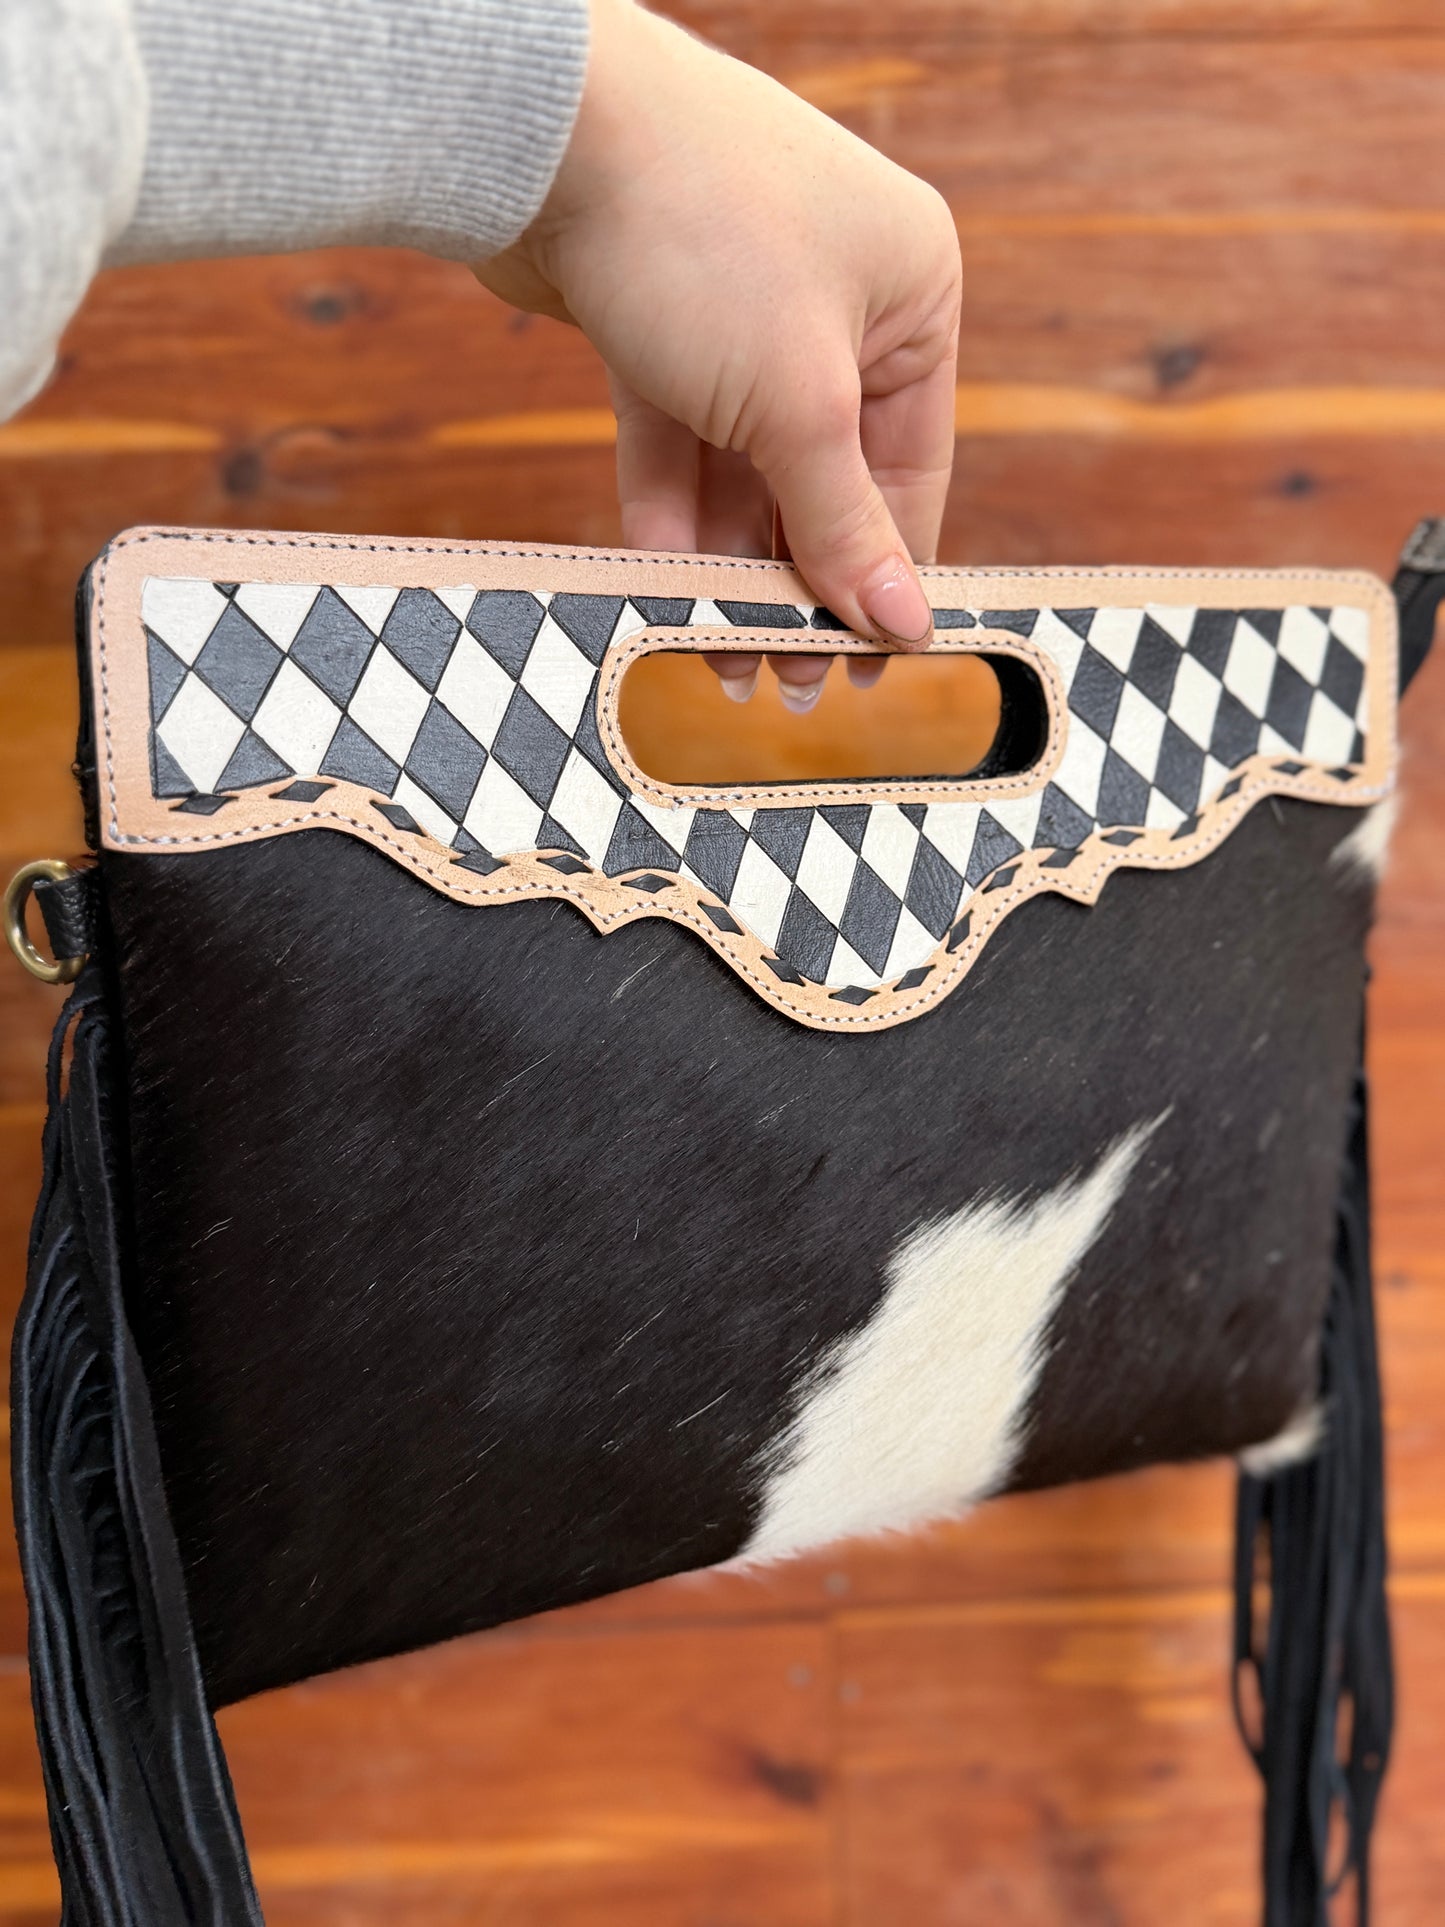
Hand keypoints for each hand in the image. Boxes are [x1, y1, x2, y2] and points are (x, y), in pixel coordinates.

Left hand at [475, 0, 960, 709]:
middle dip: (796, 582)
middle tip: (780, 681)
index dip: (885, 577)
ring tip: (715, 655)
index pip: (912, 470)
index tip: (861, 668)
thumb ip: (845, 524)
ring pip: (743, 467)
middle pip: (824, 478)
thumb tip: (908, 626)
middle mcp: (837, 301)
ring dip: (726, 561)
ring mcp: (742, 310)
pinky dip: (669, 510)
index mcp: (911, 296)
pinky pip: (677, 439)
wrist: (544, 134)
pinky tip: (659, 589)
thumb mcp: (797, 405)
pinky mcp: (656, 322)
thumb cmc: (706, 239)